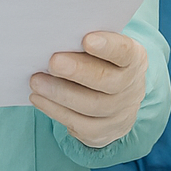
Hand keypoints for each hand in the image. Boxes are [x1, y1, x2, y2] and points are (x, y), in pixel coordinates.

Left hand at [30, 31, 147, 147]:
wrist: (118, 100)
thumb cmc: (103, 63)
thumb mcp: (105, 48)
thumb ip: (88, 42)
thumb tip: (57, 38)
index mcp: (134, 59)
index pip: (124, 52)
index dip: (107, 46)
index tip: (86, 39)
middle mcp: (131, 87)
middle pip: (106, 81)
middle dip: (77, 71)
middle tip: (53, 62)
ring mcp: (119, 113)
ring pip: (90, 105)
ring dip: (59, 93)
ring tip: (36, 81)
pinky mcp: (102, 132)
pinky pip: (78, 123)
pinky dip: (55, 110)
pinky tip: (38, 97)